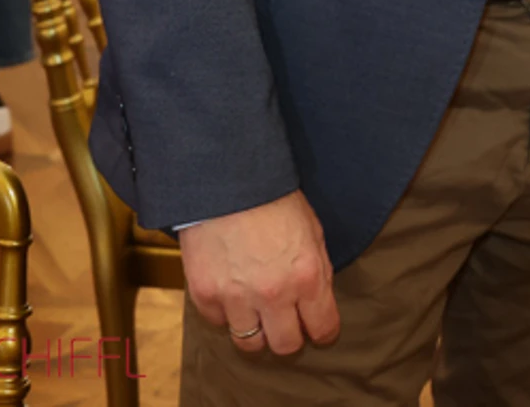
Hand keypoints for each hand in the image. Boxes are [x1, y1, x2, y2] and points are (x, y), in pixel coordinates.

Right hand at [177, 191, 337, 357]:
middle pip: (285, 346)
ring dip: (256, 331)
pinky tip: (231, 293)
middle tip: (286, 323)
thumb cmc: (274, 202)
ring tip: (256, 312)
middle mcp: (274, 294)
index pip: (322, 327)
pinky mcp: (206, 295)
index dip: (322, 331)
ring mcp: (237, 298)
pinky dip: (226, 313)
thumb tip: (317, 302)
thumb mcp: (312, 231)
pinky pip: (219, 323)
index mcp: (307, 276)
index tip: (318, 329)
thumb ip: (317, 271)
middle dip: (289, 337)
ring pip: (250, 344)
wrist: (228, 183)